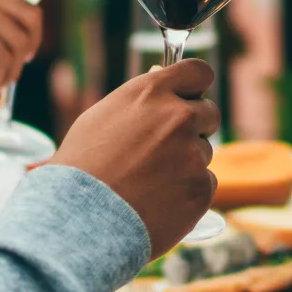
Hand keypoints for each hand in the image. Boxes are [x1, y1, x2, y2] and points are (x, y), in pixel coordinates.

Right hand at [50, 59, 220, 258]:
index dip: (196, 86)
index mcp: (152, 93)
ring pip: (204, 152)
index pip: (198, 72)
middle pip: (210, 113)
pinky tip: (158, 201)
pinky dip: (188, 193)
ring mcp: (193, 154)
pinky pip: (205, 184)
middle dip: (194, 127)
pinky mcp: (201, 189)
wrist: (82, 219)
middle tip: (165, 149)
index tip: (191, 97)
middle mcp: (178, 118)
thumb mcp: (101, 118)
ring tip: (149, 182)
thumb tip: (160, 75)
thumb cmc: (81, 168)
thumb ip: (139, 97)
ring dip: (187, 163)